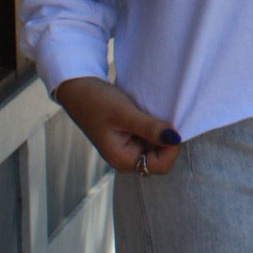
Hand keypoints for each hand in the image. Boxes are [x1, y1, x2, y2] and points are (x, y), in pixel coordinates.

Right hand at [55, 76, 181, 174]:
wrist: (77, 88)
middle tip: (163, 116)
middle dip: (166, 139)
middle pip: (160, 157)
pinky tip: (149, 112)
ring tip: (153, 113)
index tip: (171, 125)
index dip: (171, 148)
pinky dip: (154, 126)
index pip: (161, 165)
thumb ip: (149, 128)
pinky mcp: (128, 137)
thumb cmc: (96, 101)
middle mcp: (126, 158)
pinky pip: (149, 136)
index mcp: (123, 159)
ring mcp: (127, 148)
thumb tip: (176, 139)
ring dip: (160, 131)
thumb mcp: (125, 113)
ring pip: (156, 146)